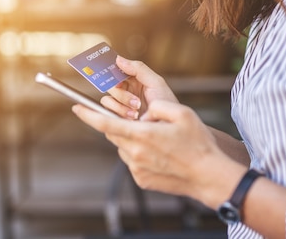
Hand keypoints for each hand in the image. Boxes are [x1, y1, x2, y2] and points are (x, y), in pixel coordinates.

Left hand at [72, 99, 242, 207]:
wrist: (209, 176)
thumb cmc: (198, 144)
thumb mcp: (182, 113)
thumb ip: (158, 106)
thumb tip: (144, 112)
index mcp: (142, 135)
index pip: (105, 123)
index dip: (87, 115)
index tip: (76, 108)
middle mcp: (135, 153)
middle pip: (115, 134)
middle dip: (120, 125)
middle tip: (139, 122)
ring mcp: (136, 168)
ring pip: (123, 148)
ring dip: (132, 140)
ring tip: (157, 141)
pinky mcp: (141, 179)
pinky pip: (132, 161)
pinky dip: (139, 154)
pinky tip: (159, 154)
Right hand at [101, 56, 177, 119]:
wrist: (168, 126)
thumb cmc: (166, 105)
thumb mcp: (155, 83)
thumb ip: (138, 68)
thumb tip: (118, 59)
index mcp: (133, 80)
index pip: (117, 71)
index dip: (113, 72)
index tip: (117, 79)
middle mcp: (125, 92)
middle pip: (109, 86)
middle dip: (121, 94)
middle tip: (136, 102)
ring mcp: (120, 106)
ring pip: (106, 100)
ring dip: (120, 106)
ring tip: (136, 113)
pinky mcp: (116, 118)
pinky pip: (107, 113)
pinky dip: (118, 114)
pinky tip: (132, 119)